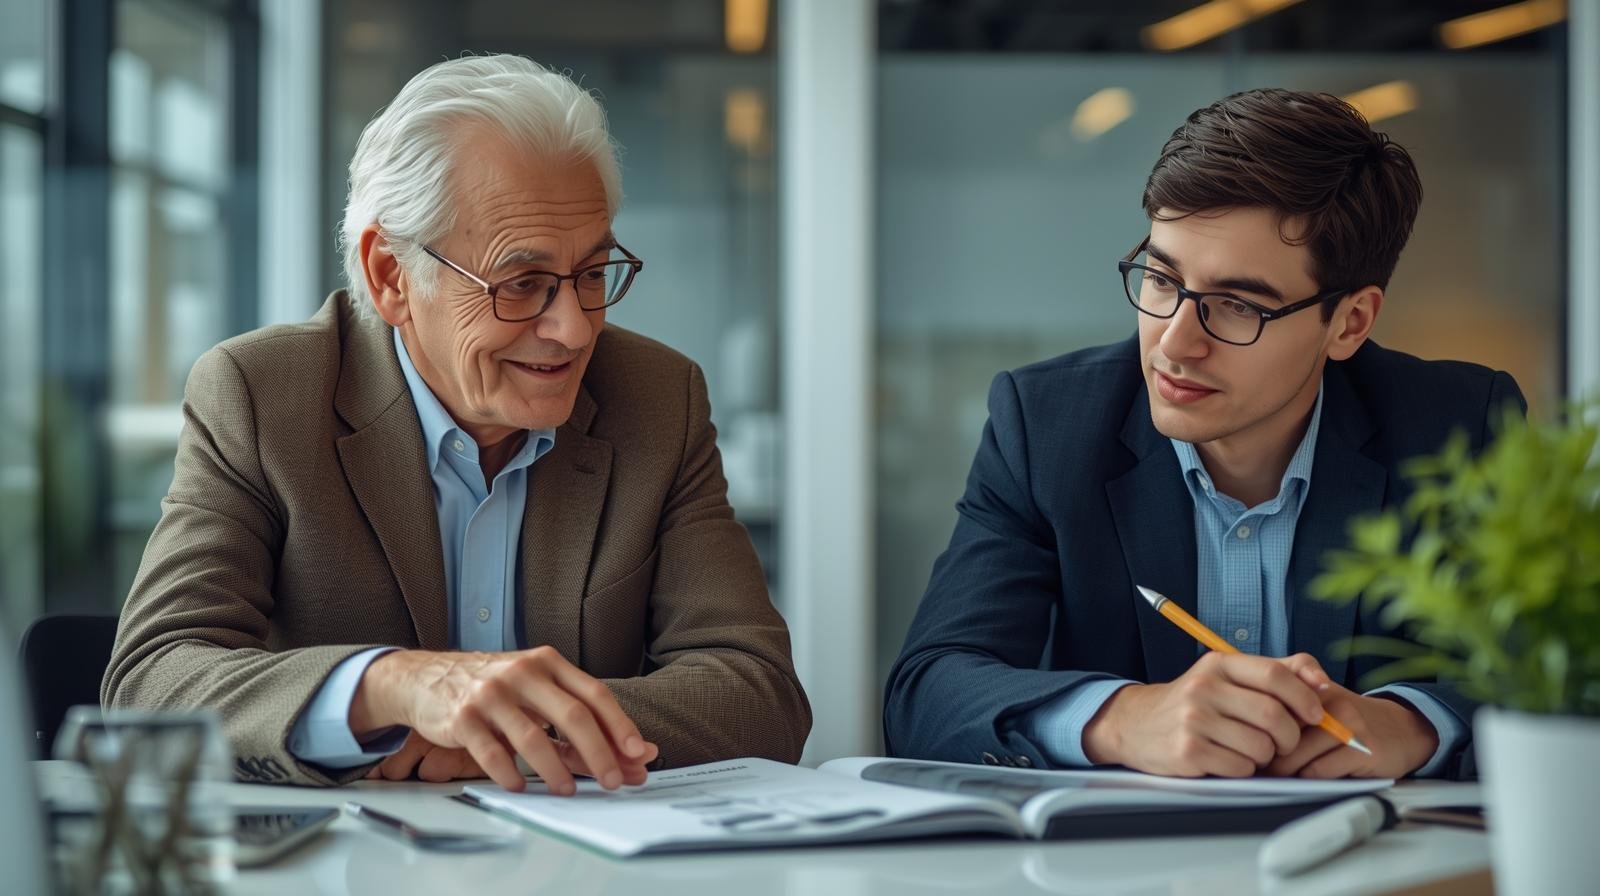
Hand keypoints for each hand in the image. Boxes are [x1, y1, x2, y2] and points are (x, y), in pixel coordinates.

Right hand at [350, 646, 658, 794]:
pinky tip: (520, 787)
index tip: (638, 754)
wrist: (424, 677)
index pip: (594, 694)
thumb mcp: (535, 694)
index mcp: (547, 662)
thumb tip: (628, 755)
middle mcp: (522, 672)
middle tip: (613, 781)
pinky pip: (492, 752)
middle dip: (598, 753)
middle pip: (572, 716)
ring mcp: (490, 693)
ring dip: (556, 771)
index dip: (620, 725)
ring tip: (568, 791)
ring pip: (534, 738)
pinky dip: (510, 775)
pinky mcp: (462, 717)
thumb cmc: (493, 689)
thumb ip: (576, 723)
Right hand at [1081, 652, 1326, 776]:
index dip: (1305, 697)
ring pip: (1261, 746)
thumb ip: (1277, 672)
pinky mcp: (1187, 750)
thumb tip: (1321, 681)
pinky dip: (1245, 769)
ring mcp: (1193, 719)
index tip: (1315, 715)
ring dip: (1266, 756)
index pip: (1276, 675)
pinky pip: (1240, 767)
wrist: (1136, 724)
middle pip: (1274, 715)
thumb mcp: (1228, 676)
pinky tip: (1230, 760)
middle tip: (1285, 743)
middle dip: (1290, 736)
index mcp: (1219, 664)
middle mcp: (1204, 687)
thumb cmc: (1194, 703)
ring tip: (1251, 751)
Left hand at [1266, 658, 1437, 778]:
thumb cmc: (1348, 722)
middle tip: (1263, 770)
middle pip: (1277, 736)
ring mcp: (1347, 725)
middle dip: (1267, 757)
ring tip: (1285, 777)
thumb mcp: (1317, 705)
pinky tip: (1312, 780)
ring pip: (1295, 757)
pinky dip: (1310, 781)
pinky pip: (1319, 772)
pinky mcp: (1361, 750)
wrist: (1401, 729)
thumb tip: (1246, 739)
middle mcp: (1328, 701)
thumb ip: (1284, 712)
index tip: (1250, 746)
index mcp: (1310, 686)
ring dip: (1287, 773)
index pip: (1267, 709)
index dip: (1255, 732)